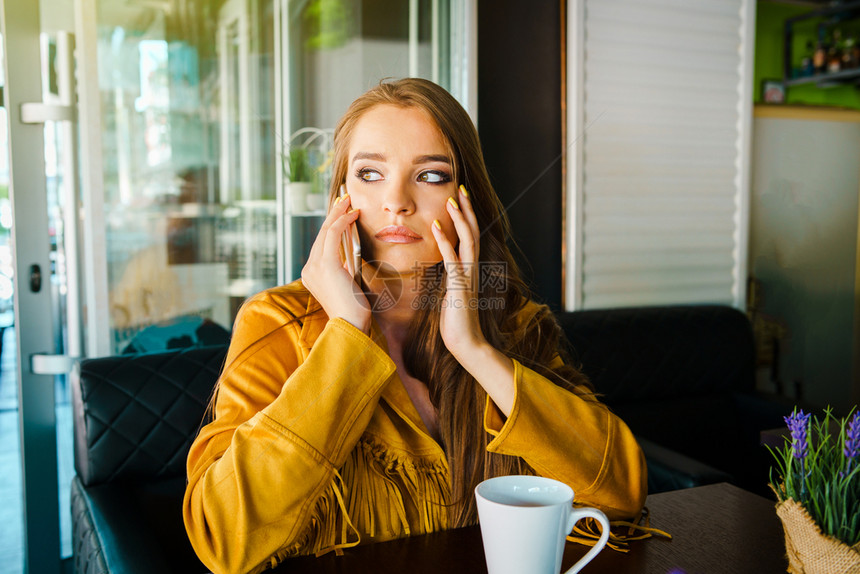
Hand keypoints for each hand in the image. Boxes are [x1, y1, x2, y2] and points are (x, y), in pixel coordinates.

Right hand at [301, 194, 370, 332]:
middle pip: (321, 234)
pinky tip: (353, 214)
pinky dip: (342, 221)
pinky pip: (332, 235)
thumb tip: (349, 252)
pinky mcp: (325, 265)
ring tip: (349, 201)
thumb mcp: (347, 284)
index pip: (321, 244)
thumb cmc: (353, 309)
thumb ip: (344, 268)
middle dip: (333, 214)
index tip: (343, 212)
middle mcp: (309, 269)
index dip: (332, 225)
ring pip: (325, 231)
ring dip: (338, 213)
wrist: (350, 325)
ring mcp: (314, 267)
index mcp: (312, 274)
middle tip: (345, 198)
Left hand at [430, 185, 484, 357]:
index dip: (466, 216)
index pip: (470, 236)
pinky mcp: (460, 285)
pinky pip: (453, 258)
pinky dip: (444, 240)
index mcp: (469, 269)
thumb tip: (442, 268)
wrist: (466, 342)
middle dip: (467, 209)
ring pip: (468, 239)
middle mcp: (473, 268)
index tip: (459, 198)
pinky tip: (435, 226)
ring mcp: (468, 275)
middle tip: (461, 188)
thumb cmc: (455, 321)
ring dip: (460, 218)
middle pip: (473, 231)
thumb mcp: (451, 294)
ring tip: (452, 199)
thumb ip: (450, 278)